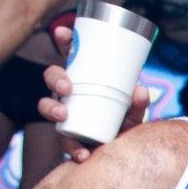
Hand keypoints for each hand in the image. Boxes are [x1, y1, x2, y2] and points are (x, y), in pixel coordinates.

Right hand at [38, 26, 151, 162]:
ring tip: (62, 113)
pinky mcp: (67, 138)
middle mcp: (70, 95)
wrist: (123, 156)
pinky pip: (63, 141)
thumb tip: (140, 90)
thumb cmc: (125, 125)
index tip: (63, 32)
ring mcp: (65, 115)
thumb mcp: (134, 113)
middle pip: (53, 77)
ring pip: (47, 106)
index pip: (71, 55)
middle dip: (55, 78)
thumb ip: (138, 103)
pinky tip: (82, 154)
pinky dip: (73, 148)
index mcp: (84, 80)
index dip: (64, 41)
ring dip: (51, 108)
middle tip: (66, 86)